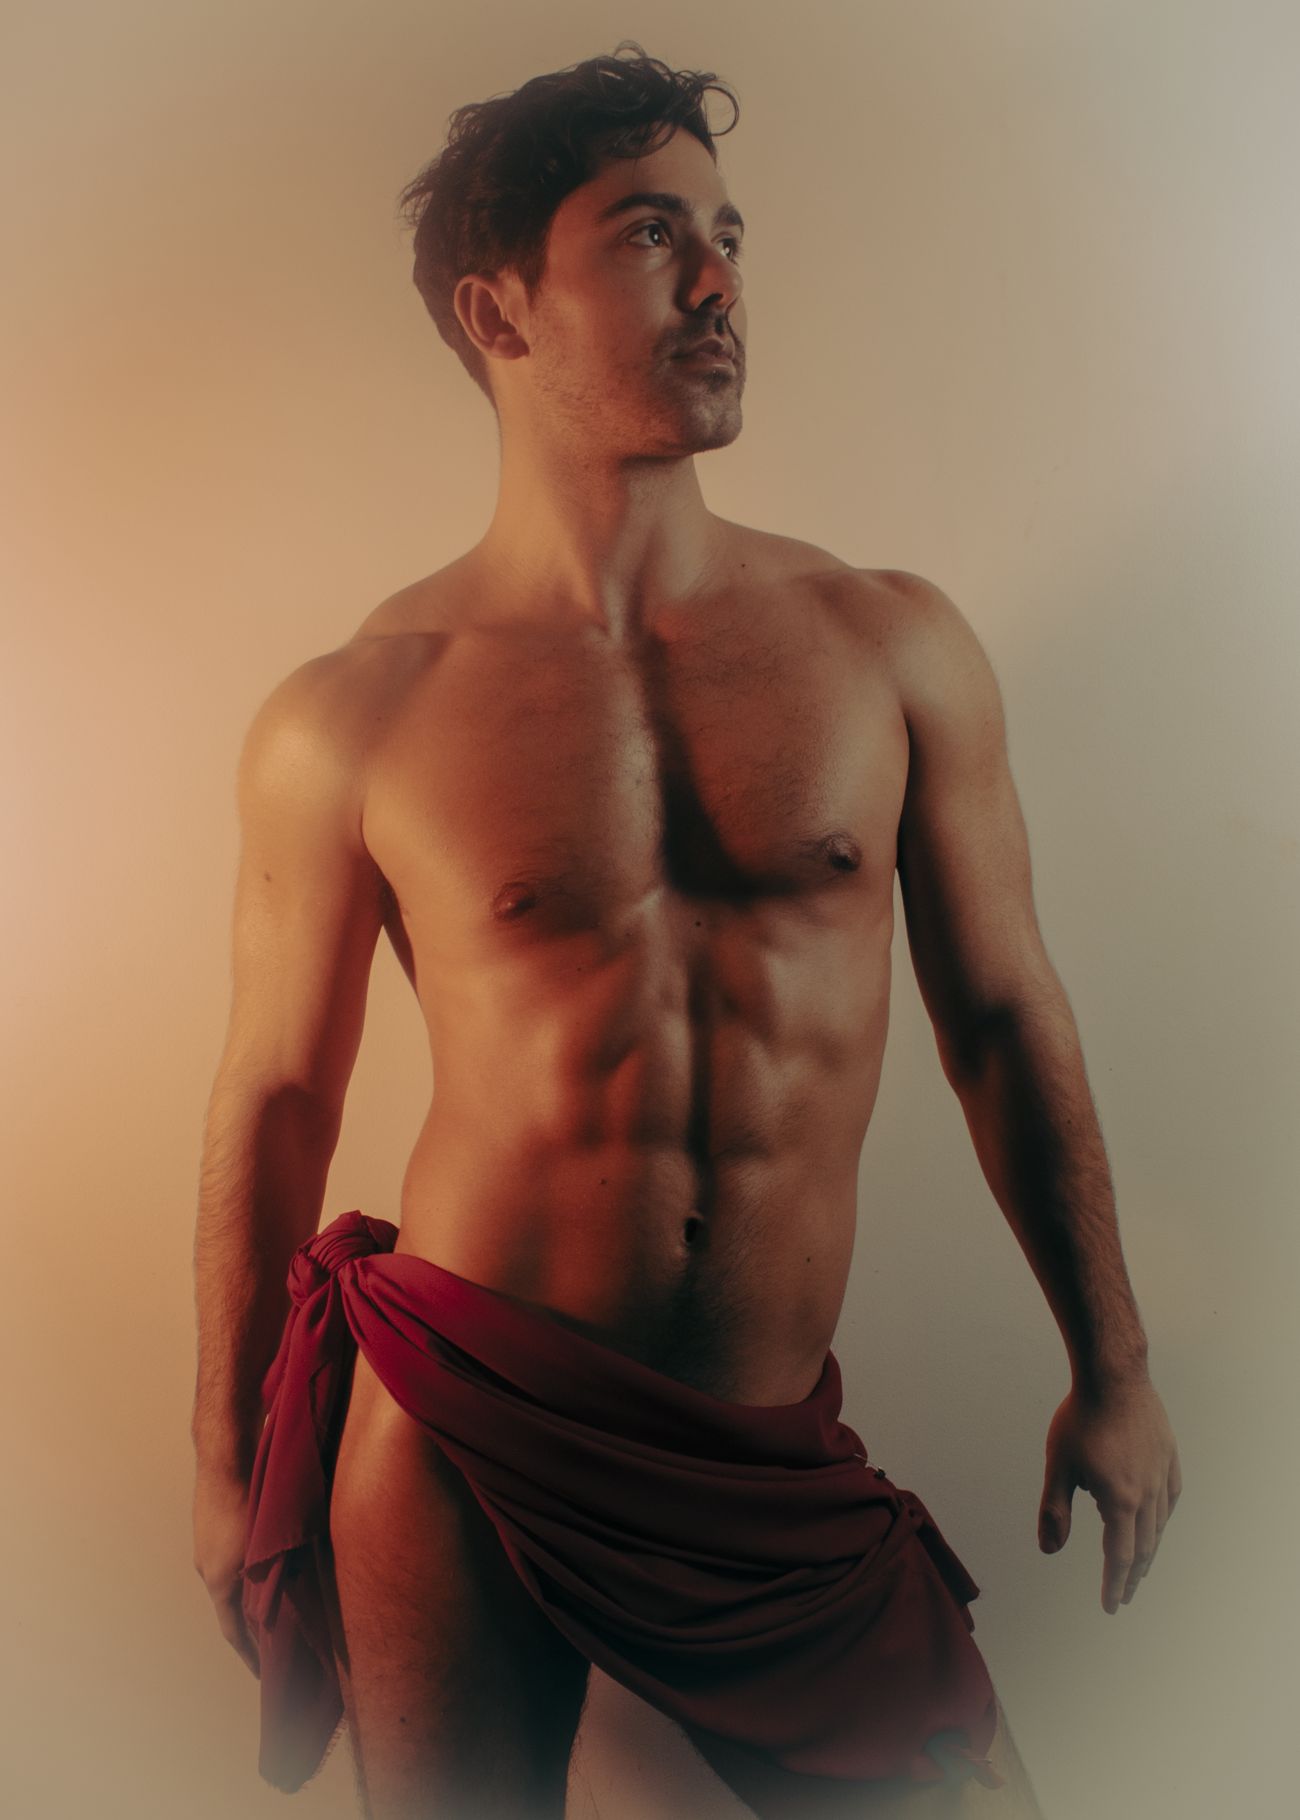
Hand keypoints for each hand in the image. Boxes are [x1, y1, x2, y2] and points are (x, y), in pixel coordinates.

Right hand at [193, 1470, 259, 1675]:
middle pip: (231, 1605)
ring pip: (231, 1577)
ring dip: (248, 1589)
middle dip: (252, 1623)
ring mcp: (205, 1544)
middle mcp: (207, 1567)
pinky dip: (244, 1564)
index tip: (263, 1673)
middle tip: (275, 1636)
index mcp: (220, 1580)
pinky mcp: (209, 1523)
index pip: (234, 1632)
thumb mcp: (269, 1546)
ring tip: (273, 1594)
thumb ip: (278, 1575)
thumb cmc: (249, 1499)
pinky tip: (262, 1555)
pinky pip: (228, 1554)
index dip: (250, 1655)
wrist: (226, 1456)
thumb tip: (294, 1597)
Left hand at [1038, 1378, 1180, 1613]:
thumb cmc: (1081, 1417)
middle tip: (1124, 1596)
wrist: (1114, 1375)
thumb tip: (1048, 1550)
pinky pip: (1170, 1499)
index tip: (1110, 1606)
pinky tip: (1156, 1523)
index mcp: (1120, 1501)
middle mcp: (1148, 1494)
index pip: (1118, 1557)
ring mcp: (1162, 1475)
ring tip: (1138, 1568)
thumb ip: (1054, 1510)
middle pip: (1143, 1548)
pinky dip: (1162, 1519)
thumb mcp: (1058, 1465)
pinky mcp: (1169, 1457)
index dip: (1114, 1585)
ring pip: (1159, 1525)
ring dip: (1148, 1552)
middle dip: (1132, 1577)